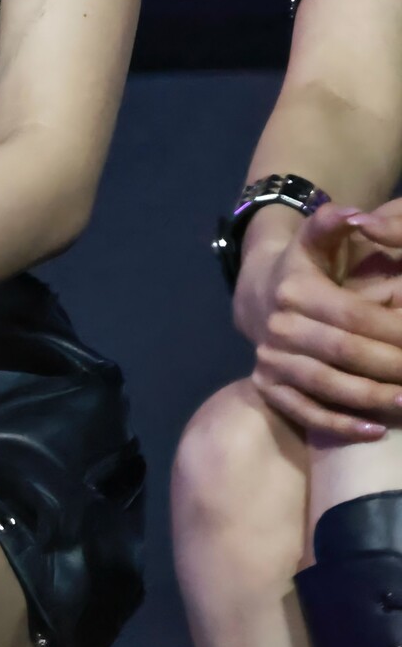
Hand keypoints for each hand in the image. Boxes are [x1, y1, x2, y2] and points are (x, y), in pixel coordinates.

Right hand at [251, 203, 401, 438]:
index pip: (353, 315)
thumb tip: (357, 215)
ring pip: (328, 386)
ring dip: (372, 398)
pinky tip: (375, 431)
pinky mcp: (267, 387)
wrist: (258, 299)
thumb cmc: (302, 270)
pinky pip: (305, 412)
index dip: (393, 330)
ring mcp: (270, 360)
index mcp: (295, 290)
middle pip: (344, 353)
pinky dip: (341, 425)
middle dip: (391, 367)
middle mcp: (278, 326)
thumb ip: (332, 223)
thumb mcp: (314, 241)